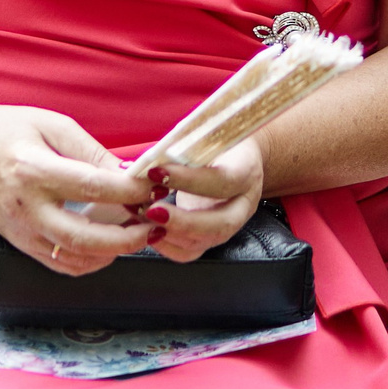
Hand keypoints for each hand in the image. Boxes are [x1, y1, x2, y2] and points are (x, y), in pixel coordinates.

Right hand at [0, 98, 153, 275]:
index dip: (128, 191)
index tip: (152, 187)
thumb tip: (129, 174)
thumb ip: (92, 151)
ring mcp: (21, 232)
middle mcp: (26, 208)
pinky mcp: (20, 244)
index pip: (91, 187)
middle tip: (153, 224)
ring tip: (137, 235)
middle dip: (127, 237)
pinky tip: (109, 245)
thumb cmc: (10, 130)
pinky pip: (60, 264)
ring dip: (113, 253)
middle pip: (84, 238)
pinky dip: (91, 261)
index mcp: (33, 170)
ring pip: (74, 260)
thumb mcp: (54, 126)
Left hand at [134, 139, 262, 262]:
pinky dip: (166, 246)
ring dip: (169, 234)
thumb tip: (145, 160)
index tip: (155, 172)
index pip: (221, 181)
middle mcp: (243, 204)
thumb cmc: (217, 141)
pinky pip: (190, 252)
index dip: (188, 179)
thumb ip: (182, 148)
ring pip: (203, 242)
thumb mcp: (208, 136)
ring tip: (142, 216)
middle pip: (220, 224)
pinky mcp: (211, 237)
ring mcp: (230, 225)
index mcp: (246, 172)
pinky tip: (147, 231)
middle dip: (183, 222)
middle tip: (151, 210)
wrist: (237, 158)